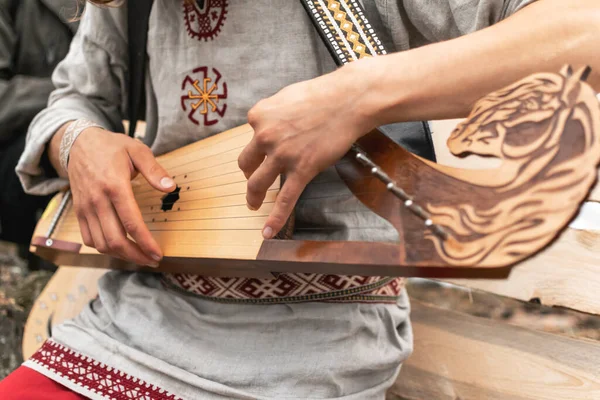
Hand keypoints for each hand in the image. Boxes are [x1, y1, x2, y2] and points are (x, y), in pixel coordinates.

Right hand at [67, 128, 174, 265]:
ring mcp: (86, 208)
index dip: (146, 243)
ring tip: (140, 256)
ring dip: (121, 255)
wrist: (78, 143)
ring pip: (101, 244)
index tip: (158, 253)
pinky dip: (105, 248)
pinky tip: (120, 248)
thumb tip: (170, 187)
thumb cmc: (111, 147)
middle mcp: (97, 200)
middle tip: (153, 260)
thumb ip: (154, 170)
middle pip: (115, 240)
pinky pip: (89, 239)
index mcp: (115, 186)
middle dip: (136, 256)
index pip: (131, 223)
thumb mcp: (137, 150)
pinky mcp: (79, 212)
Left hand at [238, 67, 375, 238]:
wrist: (348, 100)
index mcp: (259, 115)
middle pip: (246, 162)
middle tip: (253, 178)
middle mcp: (265, 135)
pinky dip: (274, 219)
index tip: (268, 146)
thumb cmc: (323, 95)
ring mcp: (282, 155)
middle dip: (248, 173)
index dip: (259, 142)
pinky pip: (284, 200)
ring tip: (252, 204)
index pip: (251, 136)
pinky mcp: (302, 170)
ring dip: (252, 197)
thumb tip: (270, 125)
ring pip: (257, 183)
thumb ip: (273, 113)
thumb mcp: (286, 96)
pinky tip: (267, 232)